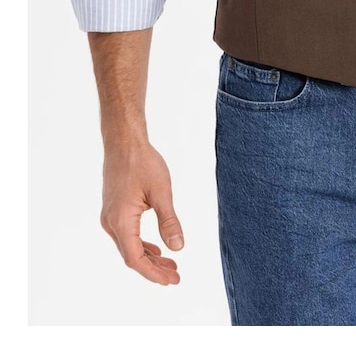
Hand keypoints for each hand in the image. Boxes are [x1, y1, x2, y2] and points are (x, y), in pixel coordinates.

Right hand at [100, 140, 183, 284]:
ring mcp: (110, 217)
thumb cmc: (142, 163)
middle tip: (175, 276)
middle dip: (154, 268)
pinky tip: (156, 249)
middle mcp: (111, 223)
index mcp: (121, 221)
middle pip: (131, 256)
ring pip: (129, 246)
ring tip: (170, 265)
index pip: (135, 258)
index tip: (170, 280)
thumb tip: (178, 248)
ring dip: (149, 257)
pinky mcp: (113, 210)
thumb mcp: (162, 192)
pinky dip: (141, 245)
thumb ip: (169, 221)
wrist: (123, 142)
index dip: (153, 273)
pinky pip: (126, 235)